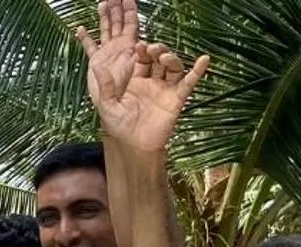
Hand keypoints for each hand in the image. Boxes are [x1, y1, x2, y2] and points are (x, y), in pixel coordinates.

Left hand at [77, 0, 207, 154]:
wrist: (134, 146)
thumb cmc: (119, 127)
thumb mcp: (107, 104)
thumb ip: (105, 85)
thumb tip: (96, 65)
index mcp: (135, 80)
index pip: (141, 58)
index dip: (142, 50)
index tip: (139, 46)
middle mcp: (152, 81)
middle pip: (158, 59)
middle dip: (157, 51)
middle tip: (152, 49)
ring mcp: (165, 89)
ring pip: (173, 67)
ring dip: (171, 58)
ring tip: (164, 57)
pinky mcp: (176, 99)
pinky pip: (189, 83)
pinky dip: (198, 71)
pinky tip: (204, 60)